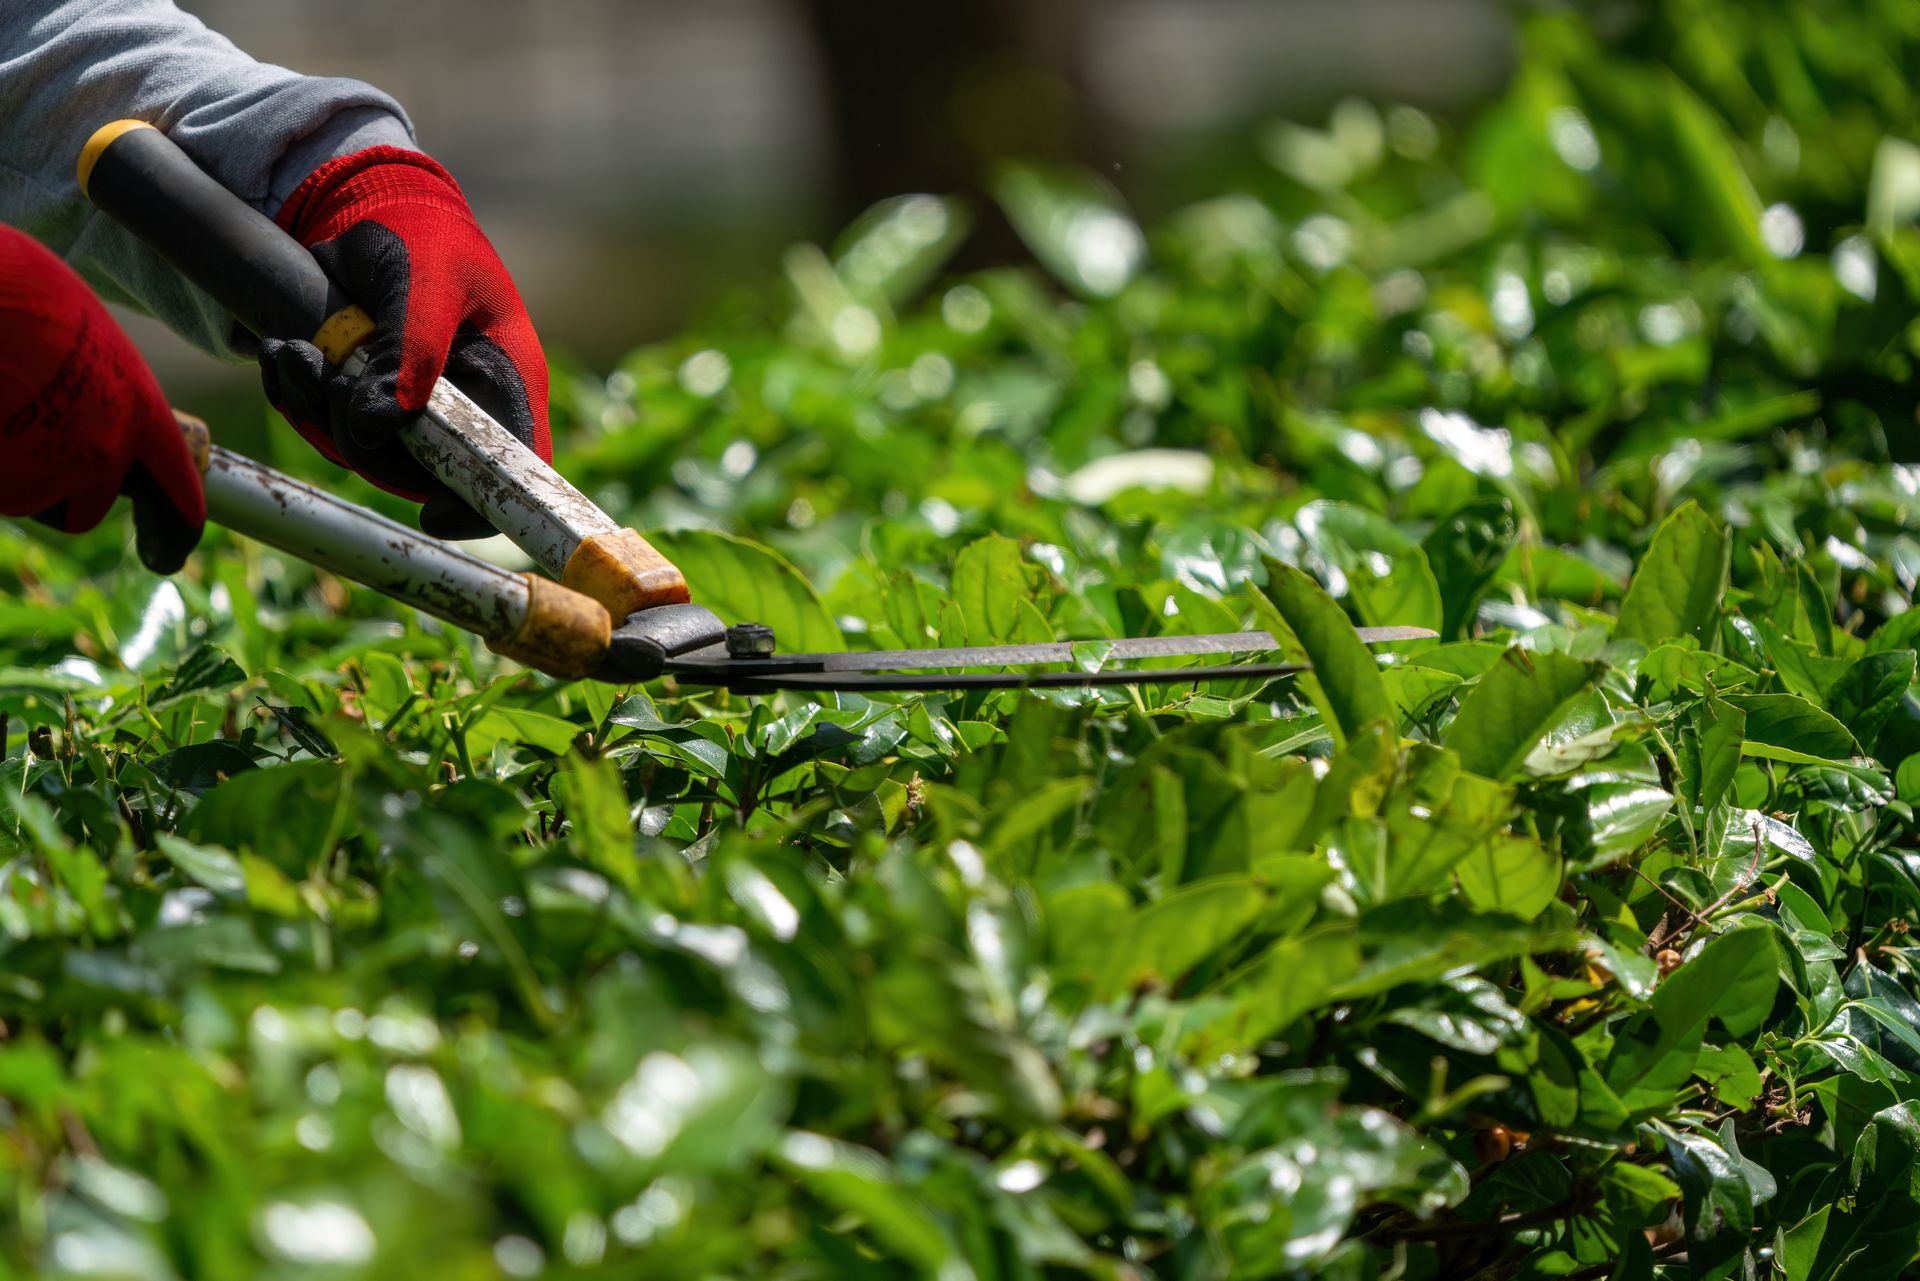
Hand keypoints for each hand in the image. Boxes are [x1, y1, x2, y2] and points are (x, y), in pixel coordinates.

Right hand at [0, 226, 204, 573]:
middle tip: (31, 441)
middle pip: (91, 504)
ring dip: (15, 471)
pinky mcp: (9, 488)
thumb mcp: (85, 333)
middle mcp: (108, 454)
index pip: (176, 478)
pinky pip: (0, 489)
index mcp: (140, 412)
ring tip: (1, 413)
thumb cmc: (23, 295)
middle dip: (63, 487)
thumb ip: (99, 386)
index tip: (182, 533)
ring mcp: (56, 475)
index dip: (180, 510)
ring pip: (34, 498)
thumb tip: (86, 400)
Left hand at [259, 146, 549, 539]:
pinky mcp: (365, 403)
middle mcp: (462, 411)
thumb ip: (410, 350)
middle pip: (419, 474)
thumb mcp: (426, 281)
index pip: (513, 469)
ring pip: (362, 453)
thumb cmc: (425, 238)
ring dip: (314, 409)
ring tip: (294, 352)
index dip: (481, 504)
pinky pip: (324, 427)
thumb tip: (374, 427)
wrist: (374, 208)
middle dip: (358, 438)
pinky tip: (286, 352)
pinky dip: (295, 394)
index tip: (433, 514)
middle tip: (323, 375)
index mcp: (506, 385)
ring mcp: (411, 413)